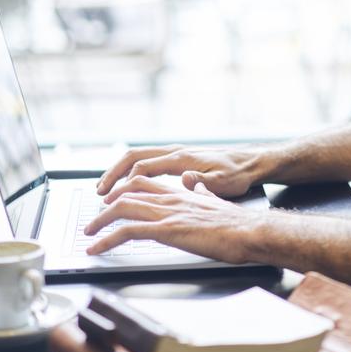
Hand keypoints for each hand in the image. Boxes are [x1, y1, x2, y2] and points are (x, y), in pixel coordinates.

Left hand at [84, 178, 258, 262]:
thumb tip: (197, 187)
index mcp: (180, 192)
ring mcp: (167, 212)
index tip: (111, 201)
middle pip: (127, 192)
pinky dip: (106, 240)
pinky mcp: (166, 230)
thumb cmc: (237, 222)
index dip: (122, 189)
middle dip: (105, 205)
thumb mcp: (215, 200)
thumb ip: (201, 192)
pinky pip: (128, 231)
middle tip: (94, 219)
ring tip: (88, 234)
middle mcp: (170, 197)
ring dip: (99, 222)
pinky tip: (97, 249)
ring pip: (122, 208)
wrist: (249, 230)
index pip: (142, 182)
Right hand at [96, 145, 264, 198]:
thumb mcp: (224, 182)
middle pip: (134, 157)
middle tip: (98, 191)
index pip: (143, 167)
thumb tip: (185, 180)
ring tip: (106, 188)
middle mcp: (176, 152)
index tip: (110, 198)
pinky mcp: (179, 159)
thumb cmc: (239, 174)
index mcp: (182, 159)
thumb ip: (203, 183)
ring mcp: (176, 154)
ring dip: (120, 171)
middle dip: (113, 173)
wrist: (252, 162)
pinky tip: (128, 184)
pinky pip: (148, 161)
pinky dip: (132, 171)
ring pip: (138, 157)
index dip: (124, 183)